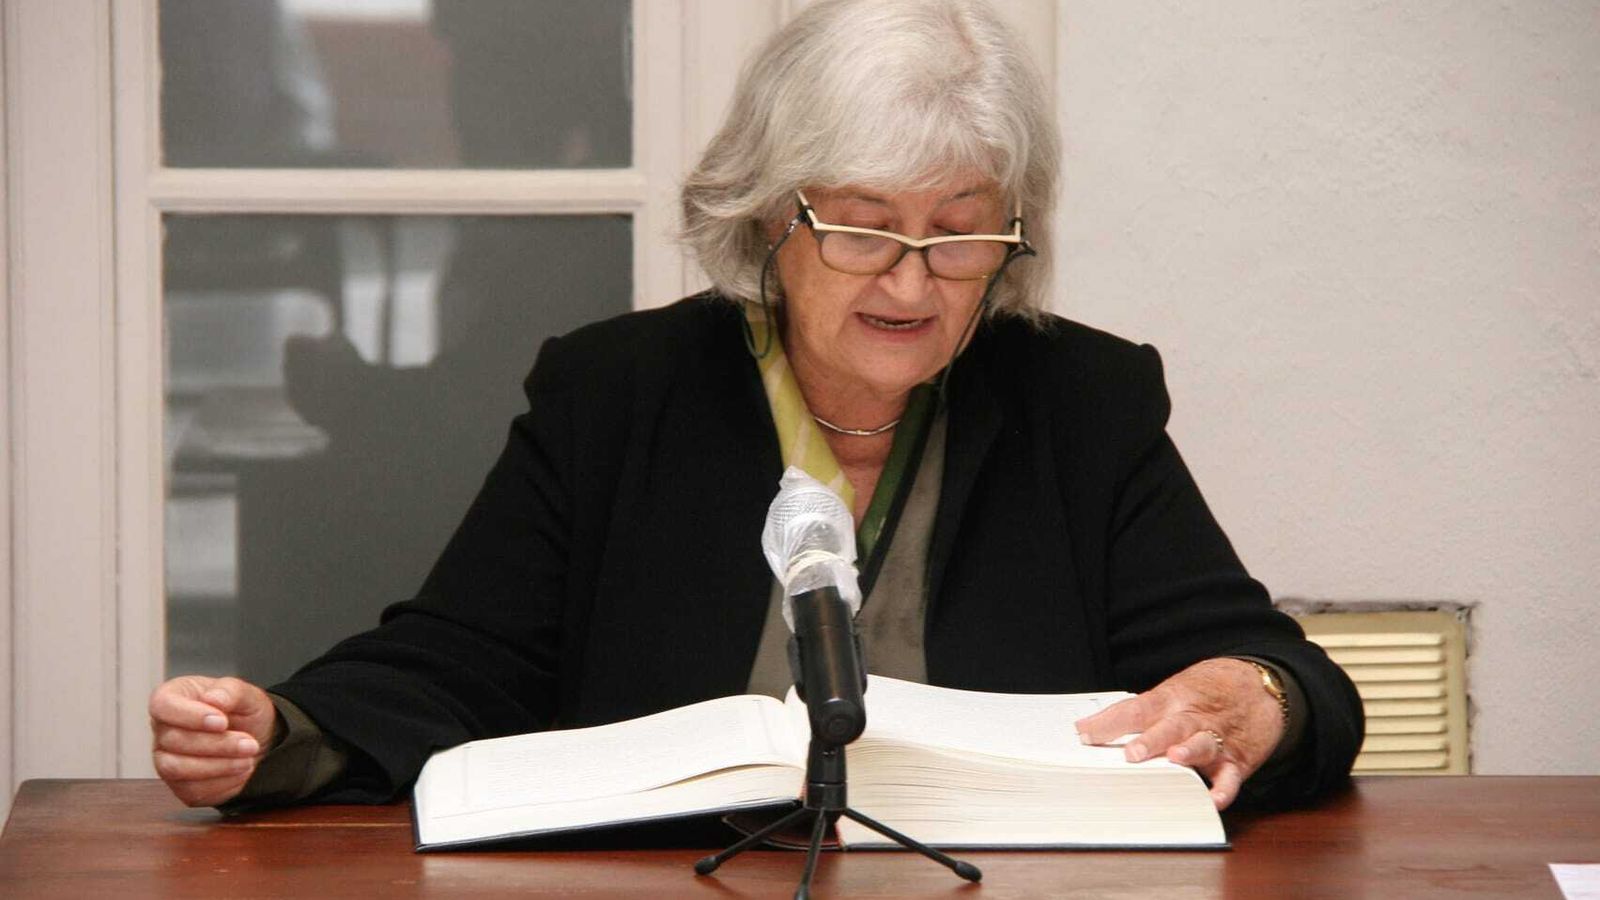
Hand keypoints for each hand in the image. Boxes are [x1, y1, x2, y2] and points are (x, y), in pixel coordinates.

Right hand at [148, 676, 276, 806]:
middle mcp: (163, 730)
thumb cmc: (242, 711)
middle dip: (217, 744)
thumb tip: (214, 698)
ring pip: (177, 768)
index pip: (162, 705)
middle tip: (249, 744)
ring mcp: (167, 759)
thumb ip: (230, 691)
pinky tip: (240, 772)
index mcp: (173, 697)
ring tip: (247, 760)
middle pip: (174, 741)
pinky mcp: (180, 785)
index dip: (190, 716)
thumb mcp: (246, 694)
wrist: (256, 738)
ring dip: (218, 766)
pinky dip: (221, 783)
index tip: (222, 722)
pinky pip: (191, 790)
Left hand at [1074, 659, 1284, 809]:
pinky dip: (1224, 788)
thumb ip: (1141, 712)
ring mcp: (1215, 738)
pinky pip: (1231, 776)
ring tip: (1175, 759)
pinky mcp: (1237, 759)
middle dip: (1150, 740)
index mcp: (1170, 700)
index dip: (1109, 721)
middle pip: (1168, 726)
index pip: (1135, 709)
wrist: (1260, 685)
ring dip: (1189, 752)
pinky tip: (1213, 799)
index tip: (1083, 733)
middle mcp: (1191, 718)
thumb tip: (1090, 730)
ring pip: (1202, 744)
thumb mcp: (1173, 691)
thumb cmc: (1205, 692)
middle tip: (1131, 753)